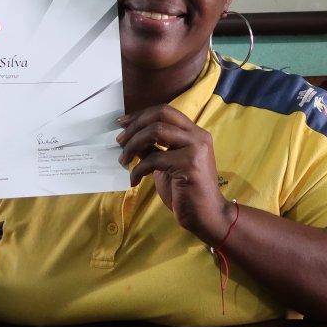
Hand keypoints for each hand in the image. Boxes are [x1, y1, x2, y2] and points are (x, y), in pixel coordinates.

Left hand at [116, 106, 232, 243]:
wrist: (207, 216)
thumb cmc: (186, 192)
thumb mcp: (166, 165)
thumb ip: (153, 149)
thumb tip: (130, 137)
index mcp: (194, 133)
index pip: (165, 111)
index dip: (141, 115)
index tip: (123, 124)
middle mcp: (197, 135)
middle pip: (160, 115)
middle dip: (135, 126)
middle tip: (119, 141)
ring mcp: (195, 148)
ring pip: (155, 131)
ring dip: (133, 144)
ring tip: (123, 160)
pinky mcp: (189, 164)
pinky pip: (154, 159)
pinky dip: (138, 169)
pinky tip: (134, 180)